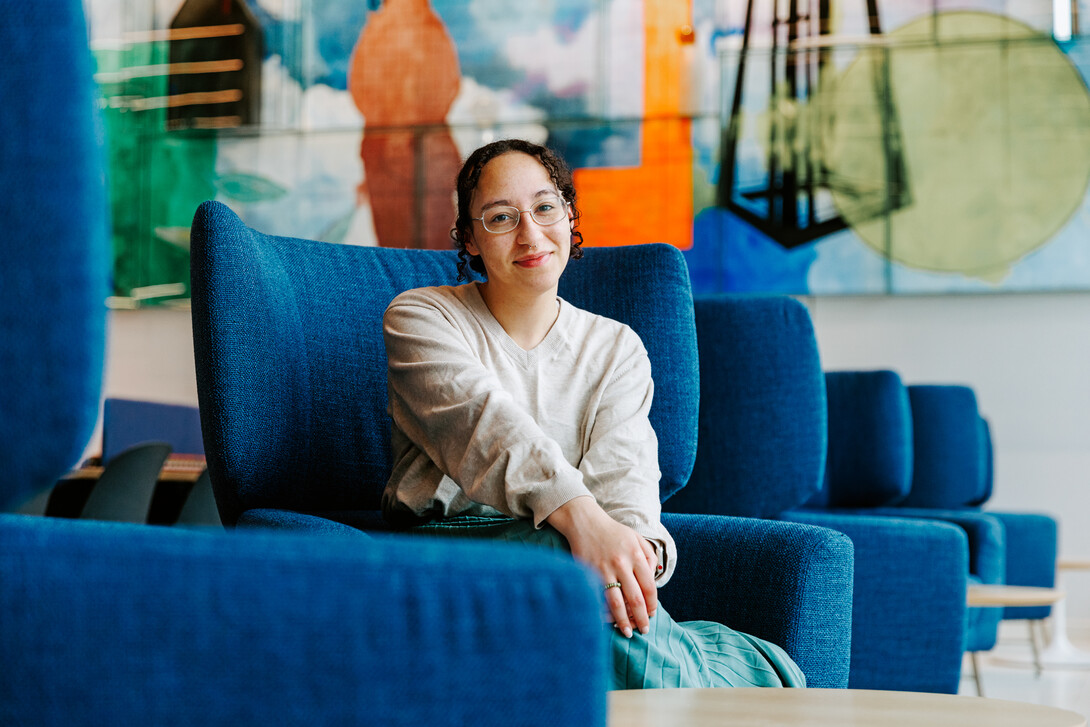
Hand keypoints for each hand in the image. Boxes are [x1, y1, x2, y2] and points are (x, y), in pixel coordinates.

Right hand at [546, 496, 657, 637]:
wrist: (585, 522)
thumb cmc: (613, 532)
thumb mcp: (636, 538)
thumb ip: (648, 556)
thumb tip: (654, 578)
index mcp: (636, 555)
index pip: (649, 587)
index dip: (652, 604)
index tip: (652, 614)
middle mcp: (621, 564)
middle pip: (635, 599)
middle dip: (641, 618)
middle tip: (644, 630)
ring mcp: (604, 569)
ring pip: (616, 603)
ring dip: (623, 621)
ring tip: (627, 633)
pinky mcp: (589, 573)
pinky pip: (598, 598)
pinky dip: (604, 612)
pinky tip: (608, 621)